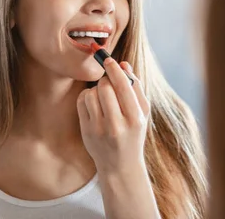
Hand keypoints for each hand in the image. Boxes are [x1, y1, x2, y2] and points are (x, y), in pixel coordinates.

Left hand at [76, 58, 149, 174]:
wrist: (120, 165)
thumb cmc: (133, 133)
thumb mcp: (142, 113)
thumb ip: (136, 87)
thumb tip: (123, 64)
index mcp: (135, 119)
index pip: (122, 86)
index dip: (114, 69)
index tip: (108, 60)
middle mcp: (117, 125)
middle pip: (104, 87)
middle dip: (106, 80)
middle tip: (109, 84)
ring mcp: (99, 129)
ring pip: (91, 93)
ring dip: (96, 90)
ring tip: (103, 98)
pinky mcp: (85, 131)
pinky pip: (81, 101)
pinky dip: (87, 97)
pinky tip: (94, 104)